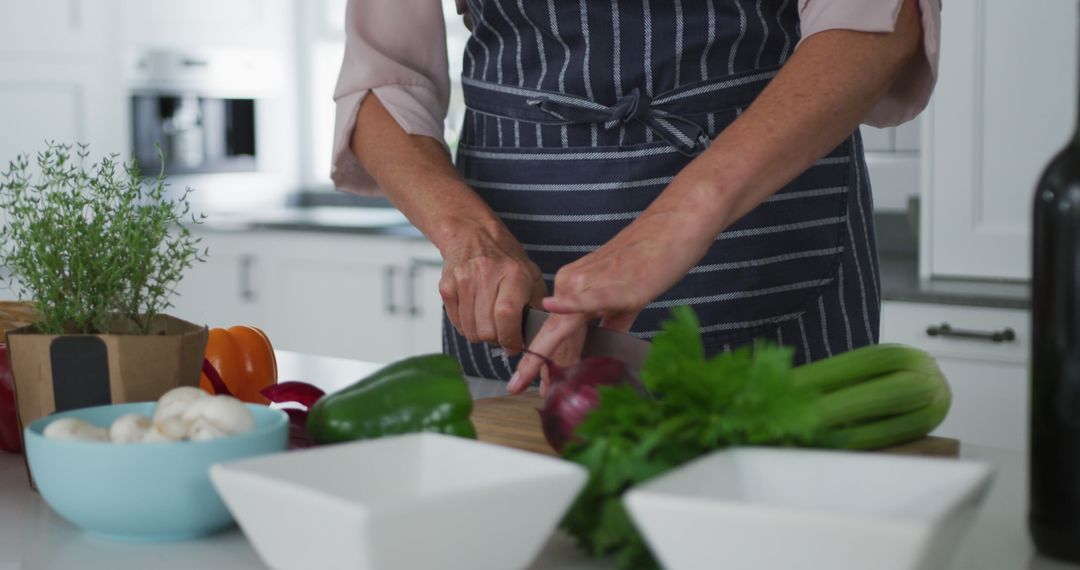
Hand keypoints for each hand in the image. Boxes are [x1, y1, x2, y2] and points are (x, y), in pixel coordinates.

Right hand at [438, 222, 545, 354]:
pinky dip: (467, 326)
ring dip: (481, 334)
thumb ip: (538, 304)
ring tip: (489, 322)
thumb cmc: (506, 258)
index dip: (510, 338)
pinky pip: (456, 323)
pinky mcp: (446, 286)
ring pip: (470, 330)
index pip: (507, 316)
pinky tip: (475, 314)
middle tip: (502, 334)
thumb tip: (539, 335)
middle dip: (497, 340)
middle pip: (487, 329)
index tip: (514, 345)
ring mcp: (463, 280)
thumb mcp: (531, 274)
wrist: (472, 234)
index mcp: (513, 273)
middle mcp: (486, 274)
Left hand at [512, 208, 714, 390]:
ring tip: (535, 385)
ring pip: (565, 327)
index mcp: (574, 284)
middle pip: (552, 332)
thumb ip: (611, 322)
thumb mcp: (624, 298)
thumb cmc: (653, 259)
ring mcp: (591, 283)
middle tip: (515, 388)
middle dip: (534, 364)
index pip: (553, 328)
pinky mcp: (615, 286)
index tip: (524, 381)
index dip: (539, 358)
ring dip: (552, 358)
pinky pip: (587, 299)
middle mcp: (573, 282)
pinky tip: (550, 306)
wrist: (673, 227)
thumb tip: (604, 346)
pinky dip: (569, 305)